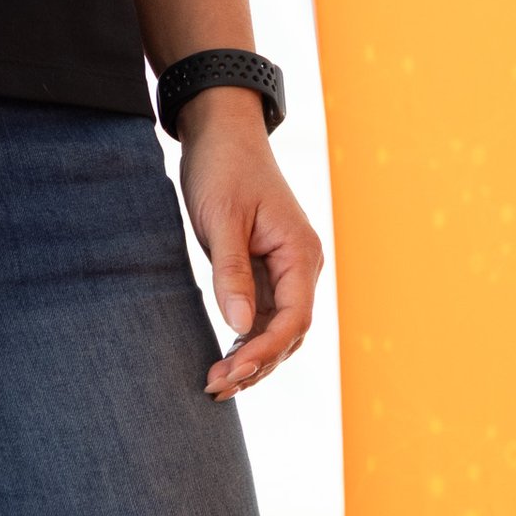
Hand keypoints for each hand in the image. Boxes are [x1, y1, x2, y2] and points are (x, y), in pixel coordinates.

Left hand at [174, 92, 323, 397]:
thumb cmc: (223, 167)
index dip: (264, 353)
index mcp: (301, 253)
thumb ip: (232, 273)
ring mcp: (285, 268)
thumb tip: (241, 328)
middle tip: (213, 386)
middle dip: (256, 365)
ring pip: (278, 328)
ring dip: (252, 358)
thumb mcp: (221, 219)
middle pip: (289, 332)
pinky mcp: (266, 267)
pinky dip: (246, 338)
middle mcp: (301, 265)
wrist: (221, 129)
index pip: (294, 320)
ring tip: (215, 383)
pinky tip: (224, 357)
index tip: (230, 373)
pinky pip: (264, 313)